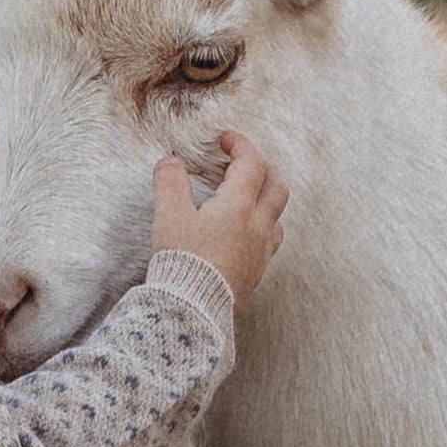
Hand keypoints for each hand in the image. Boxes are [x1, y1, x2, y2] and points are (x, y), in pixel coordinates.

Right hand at [152, 133, 286, 303]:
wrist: (192, 307)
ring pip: (277, 216)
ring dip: (267, 199)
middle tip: (242, 164)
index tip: (226, 139)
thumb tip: (169, 162)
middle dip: (262, 168)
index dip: (240, 145)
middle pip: (276, 186)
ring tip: (248, 198)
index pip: (251, 163)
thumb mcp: (168, 216)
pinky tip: (245, 234)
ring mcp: (260, 251)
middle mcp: (257, 226)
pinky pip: (269, 243)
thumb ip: (169, 183)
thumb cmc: (182, 260)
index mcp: (239, 206)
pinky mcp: (255, 272)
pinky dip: (262, 228)